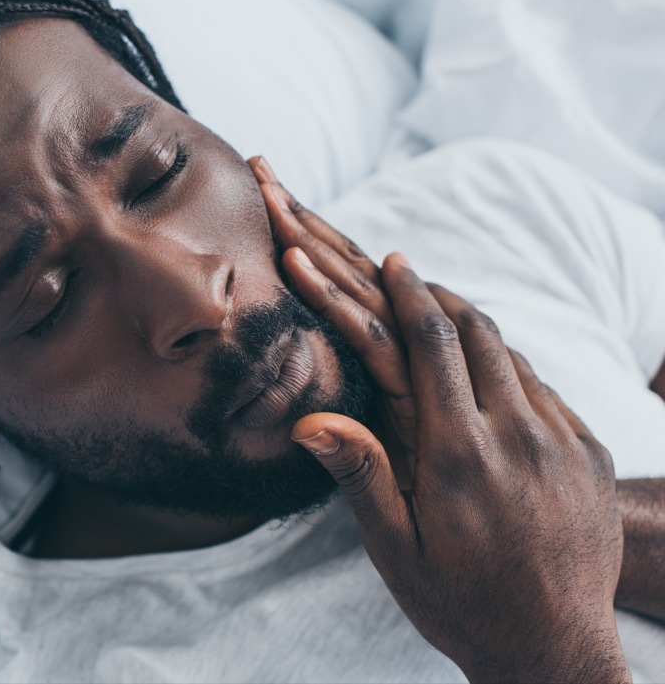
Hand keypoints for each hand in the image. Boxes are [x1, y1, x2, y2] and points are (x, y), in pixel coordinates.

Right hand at [249, 158, 628, 682]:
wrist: (555, 651)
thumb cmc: (460, 603)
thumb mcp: (396, 550)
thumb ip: (360, 475)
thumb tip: (312, 419)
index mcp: (459, 455)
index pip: (431, 345)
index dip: (406, 292)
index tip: (390, 257)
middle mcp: (516, 436)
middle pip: (475, 331)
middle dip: (432, 291)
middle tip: (402, 266)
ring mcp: (560, 442)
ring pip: (512, 353)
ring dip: (470, 321)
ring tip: (437, 305)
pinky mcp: (589, 454)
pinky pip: (543, 386)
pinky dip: (506, 361)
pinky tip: (484, 366)